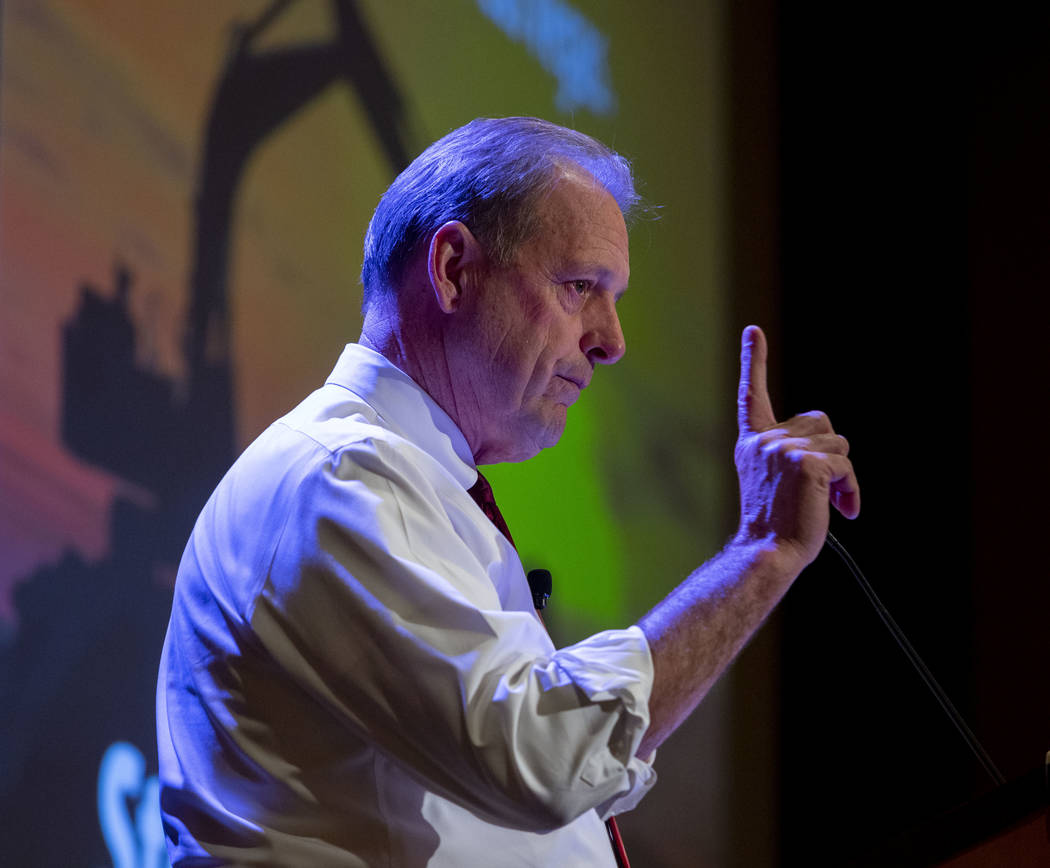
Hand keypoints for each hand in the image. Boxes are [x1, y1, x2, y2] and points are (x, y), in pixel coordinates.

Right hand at [734, 325, 859, 567]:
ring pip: (837, 445)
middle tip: (824, 488)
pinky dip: (851, 490)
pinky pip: (846, 466)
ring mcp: (784, 450)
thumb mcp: (772, 479)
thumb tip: (833, 451)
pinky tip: (844, 510)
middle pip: (820, 423)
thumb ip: (788, 453)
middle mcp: (764, 440)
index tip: (753, 332)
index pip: (752, 395)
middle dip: (830, 452)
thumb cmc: (775, 525)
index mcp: (752, 442)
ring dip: (842, 475)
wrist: (768, 552)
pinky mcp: (807, 464)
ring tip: (828, 503)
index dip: (754, 362)